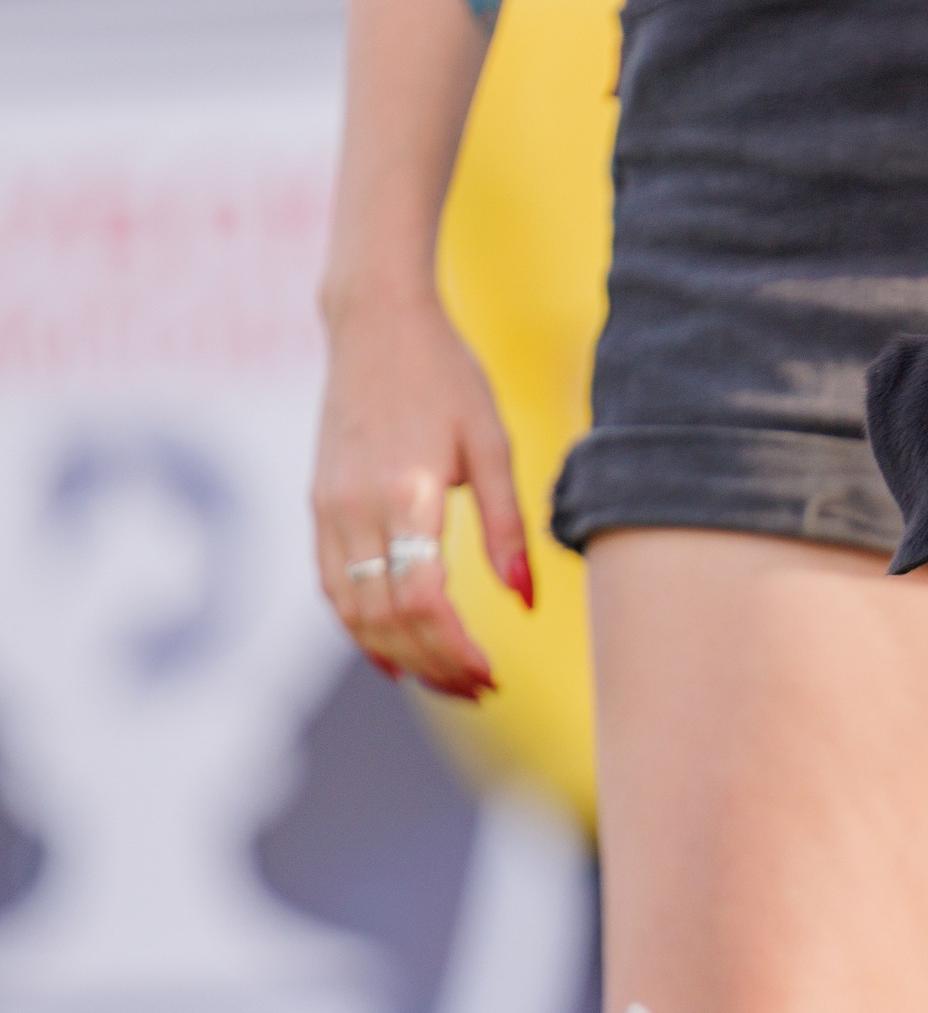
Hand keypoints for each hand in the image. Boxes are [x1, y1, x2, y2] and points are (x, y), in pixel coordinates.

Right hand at [311, 289, 527, 699]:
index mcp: (405, 493)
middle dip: (433, 665)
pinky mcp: (317, 504)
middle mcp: (355, 507)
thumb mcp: (492, 445)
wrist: (374, 323)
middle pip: (384, 618)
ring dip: (399, 656)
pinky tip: (394, 654)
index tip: (492, 675)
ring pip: (351, 611)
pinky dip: (360, 628)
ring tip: (448, 680)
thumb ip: (507, 528)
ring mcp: (327, 507)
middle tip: (481, 689)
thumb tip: (525, 602)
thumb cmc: (446, 377)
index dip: (453, 649)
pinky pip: (331, 584)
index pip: (420, 600)